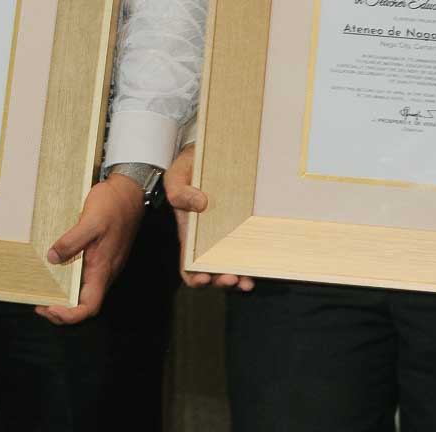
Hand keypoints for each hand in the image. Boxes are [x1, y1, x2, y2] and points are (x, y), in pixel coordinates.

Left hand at [34, 175, 144, 324]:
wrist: (129, 193)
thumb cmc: (112, 206)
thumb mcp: (89, 221)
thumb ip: (71, 241)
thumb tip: (52, 258)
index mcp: (103, 269)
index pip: (89, 306)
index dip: (70, 315)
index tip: (50, 309)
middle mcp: (104, 272)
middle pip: (84, 304)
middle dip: (62, 309)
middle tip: (39, 303)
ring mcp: (103, 265)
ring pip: (84, 291)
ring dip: (64, 296)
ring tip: (43, 290)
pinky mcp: (100, 256)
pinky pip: (85, 276)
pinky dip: (69, 281)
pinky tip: (54, 271)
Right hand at [165, 143, 253, 290]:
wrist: (210, 153)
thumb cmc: (190, 166)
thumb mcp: (177, 175)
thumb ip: (179, 190)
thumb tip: (200, 204)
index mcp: (188, 231)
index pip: (188, 263)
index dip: (194, 276)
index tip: (203, 278)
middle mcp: (207, 238)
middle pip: (211, 270)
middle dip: (221, 281)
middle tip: (232, 279)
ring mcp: (227, 234)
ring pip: (231, 265)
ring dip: (238, 278)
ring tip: (246, 280)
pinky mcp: (243, 227)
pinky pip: (248, 250)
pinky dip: (252, 263)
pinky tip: (258, 268)